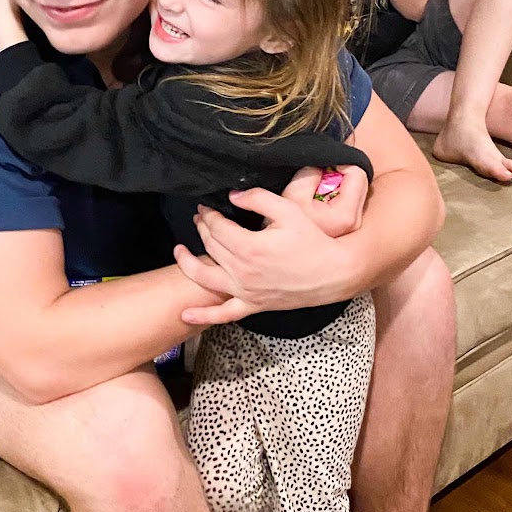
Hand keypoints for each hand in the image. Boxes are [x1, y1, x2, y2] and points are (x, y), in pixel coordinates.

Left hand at [173, 187, 356, 326]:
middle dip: (202, 229)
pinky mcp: (253, 305)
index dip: (208, 214)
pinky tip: (185, 314)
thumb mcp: (287, 210)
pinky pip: (224, 314)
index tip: (205, 207)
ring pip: (206, 278)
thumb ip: (257, 198)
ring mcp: (246, 291)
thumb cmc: (312, 240)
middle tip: (200, 218)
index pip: (217, 227)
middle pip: (211, 247)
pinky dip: (203, 316)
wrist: (333, 273)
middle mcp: (242, 271)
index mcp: (249, 247)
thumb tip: (232, 196)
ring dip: (188, 264)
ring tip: (179, 251)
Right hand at [282, 164, 368, 238]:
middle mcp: (355, 222)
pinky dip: (336, 193)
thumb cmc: (284, 223)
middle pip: (360, 181)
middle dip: (339, 175)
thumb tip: (324, 163)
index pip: (357, 174)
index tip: (321, 168)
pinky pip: (349, 198)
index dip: (339, 163)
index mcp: (346, 215)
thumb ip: (313, 171)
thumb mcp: (295, 191)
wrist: (280, 248)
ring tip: (316, 193)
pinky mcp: (349, 225)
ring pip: (355, 189)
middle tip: (317, 181)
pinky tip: (319, 201)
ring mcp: (353, 225)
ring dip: (337, 184)